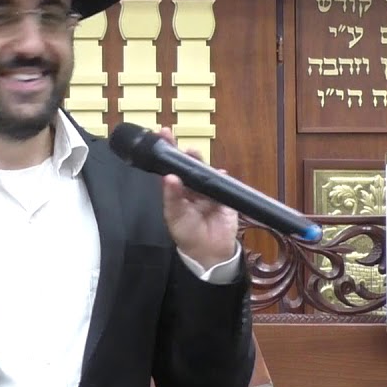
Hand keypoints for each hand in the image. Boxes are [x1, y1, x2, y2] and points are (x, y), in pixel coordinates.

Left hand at [156, 127, 238, 268]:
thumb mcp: (174, 216)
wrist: (210, 252)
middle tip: (176, 140)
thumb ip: (172, 196)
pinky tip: (218, 173)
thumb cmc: (187, 233)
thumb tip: (170, 177)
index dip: (167, 152)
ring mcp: (207, 191)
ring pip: (204, 172)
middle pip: (187, 166)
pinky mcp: (223, 196)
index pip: (170, 168)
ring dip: (200, 162)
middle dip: (183, 153)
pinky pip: (222, 184)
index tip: (162, 134)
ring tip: (193, 153)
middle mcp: (190, 187)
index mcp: (176, 191)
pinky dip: (220, 177)